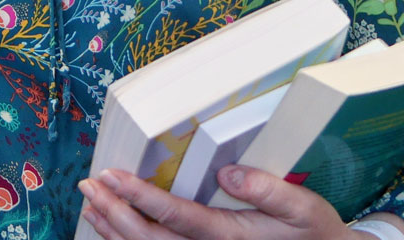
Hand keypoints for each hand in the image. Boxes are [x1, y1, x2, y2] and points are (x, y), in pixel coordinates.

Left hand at [76, 167, 376, 239]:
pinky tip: (111, 227)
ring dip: (114, 230)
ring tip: (91, 203)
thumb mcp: (303, 208)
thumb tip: (226, 171)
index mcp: (229, 237)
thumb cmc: (314, 233)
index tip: (111, 175)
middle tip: (88, 184)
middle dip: (114, 212)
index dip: (139, 196)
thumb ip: (267, 189)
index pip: (175, 216)